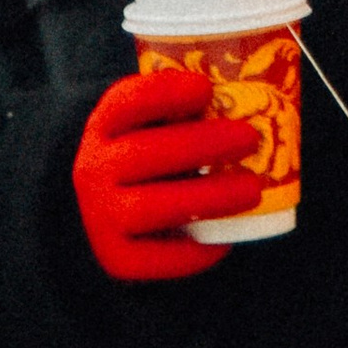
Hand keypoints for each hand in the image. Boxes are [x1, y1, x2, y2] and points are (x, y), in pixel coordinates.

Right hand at [72, 65, 260, 281]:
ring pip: (153, 206)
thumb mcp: (153, 130)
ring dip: (208, 197)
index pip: (125, 103)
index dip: (163, 93)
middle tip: (250, 138)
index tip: (205, 88)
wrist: (111, 218)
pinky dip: (194, 250)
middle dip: (202, 144)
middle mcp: (93, 170)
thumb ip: (186, 115)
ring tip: (253, 189)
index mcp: (104, 128)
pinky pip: (156, 257)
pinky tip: (226, 239)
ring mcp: (100, 216)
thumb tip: (253, 101)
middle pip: (145, 153)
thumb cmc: (153, 162)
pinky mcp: (117, 258)